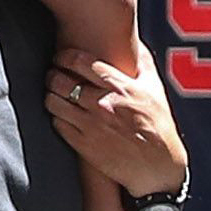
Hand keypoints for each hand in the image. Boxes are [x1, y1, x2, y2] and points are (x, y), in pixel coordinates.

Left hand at [45, 51, 186, 199]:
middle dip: (52, 74)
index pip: (79, 62)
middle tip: (53, 74)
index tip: (60, 57)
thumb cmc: (159, 126)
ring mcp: (91, 125)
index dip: (63, 56)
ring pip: (54, 102)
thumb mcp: (155, 89)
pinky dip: (56, 116)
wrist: (158, 167)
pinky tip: (62, 115)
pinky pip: (58, 124)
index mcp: (119, 87)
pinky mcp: (83, 145)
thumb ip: (142, 63)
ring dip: (50, 95)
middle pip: (60, 80)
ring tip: (54, 94)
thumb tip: (135, 43)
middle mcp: (102, 103)